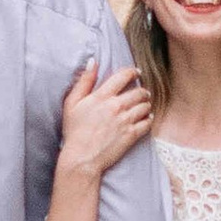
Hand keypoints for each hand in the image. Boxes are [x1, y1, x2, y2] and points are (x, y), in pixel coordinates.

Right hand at [57, 59, 152, 181]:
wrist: (82, 158)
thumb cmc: (74, 131)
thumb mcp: (72, 103)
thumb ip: (84, 81)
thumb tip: (93, 62)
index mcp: (102, 96)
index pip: (124, 76)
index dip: (133, 72)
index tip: (136, 72)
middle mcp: (116, 106)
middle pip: (139, 91)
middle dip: (142, 91)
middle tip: (142, 93)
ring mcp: (126, 121)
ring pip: (146, 106)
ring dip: (146, 104)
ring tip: (143, 106)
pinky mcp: (132, 135)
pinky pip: (148, 122)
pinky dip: (148, 119)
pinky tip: (145, 119)